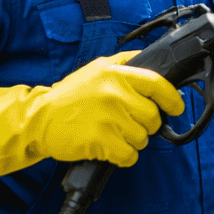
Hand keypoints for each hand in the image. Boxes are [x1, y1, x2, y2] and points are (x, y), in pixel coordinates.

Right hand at [0, 51, 183, 187]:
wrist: (37, 120)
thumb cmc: (70, 96)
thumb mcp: (97, 68)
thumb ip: (126, 62)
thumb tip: (152, 56)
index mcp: (118, 74)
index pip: (158, 84)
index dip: (173, 99)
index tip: (176, 108)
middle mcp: (115, 94)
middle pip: (153, 117)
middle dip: (146, 125)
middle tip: (129, 125)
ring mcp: (108, 117)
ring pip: (142, 138)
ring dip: (132, 141)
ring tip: (114, 135)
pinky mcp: (100, 140)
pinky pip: (129, 155)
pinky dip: (123, 157)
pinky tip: (110, 149)